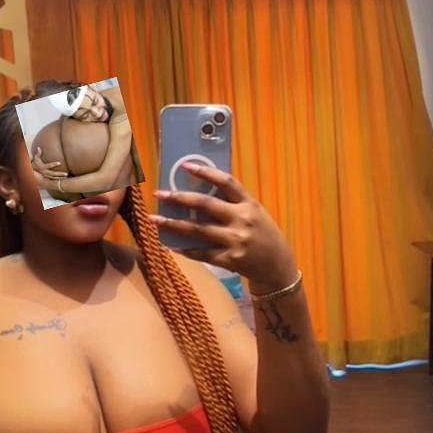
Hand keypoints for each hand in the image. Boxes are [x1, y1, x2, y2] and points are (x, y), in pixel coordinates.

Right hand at [31, 147, 69, 185]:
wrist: (32, 171)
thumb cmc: (35, 163)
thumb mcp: (36, 158)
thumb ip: (38, 153)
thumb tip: (39, 147)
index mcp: (43, 167)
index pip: (49, 165)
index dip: (54, 164)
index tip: (60, 162)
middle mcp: (45, 172)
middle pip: (53, 174)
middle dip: (60, 174)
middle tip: (66, 173)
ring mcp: (46, 176)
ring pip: (54, 178)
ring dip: (60, 178)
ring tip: (66, 176)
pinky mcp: (47, 178)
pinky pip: (53, 179)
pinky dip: (58, 179)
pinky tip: (64, 179)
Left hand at [151, 162, 297, 293]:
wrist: (277, 267)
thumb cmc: (263, 235)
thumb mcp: (255, 213)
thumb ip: (233, 203)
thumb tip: (200, 191)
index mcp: (249, 204)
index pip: (226, 182)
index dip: (205, 172)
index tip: (185, 166)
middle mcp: (242, 220)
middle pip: (205, 204)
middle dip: (179, 198)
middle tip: (159, 194)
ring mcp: (235, 241)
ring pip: (198, 230)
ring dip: (173, 224)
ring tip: (154, 220)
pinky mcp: (229, 260)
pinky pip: (202, 253)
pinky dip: (185, 249)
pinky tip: (171, 245)